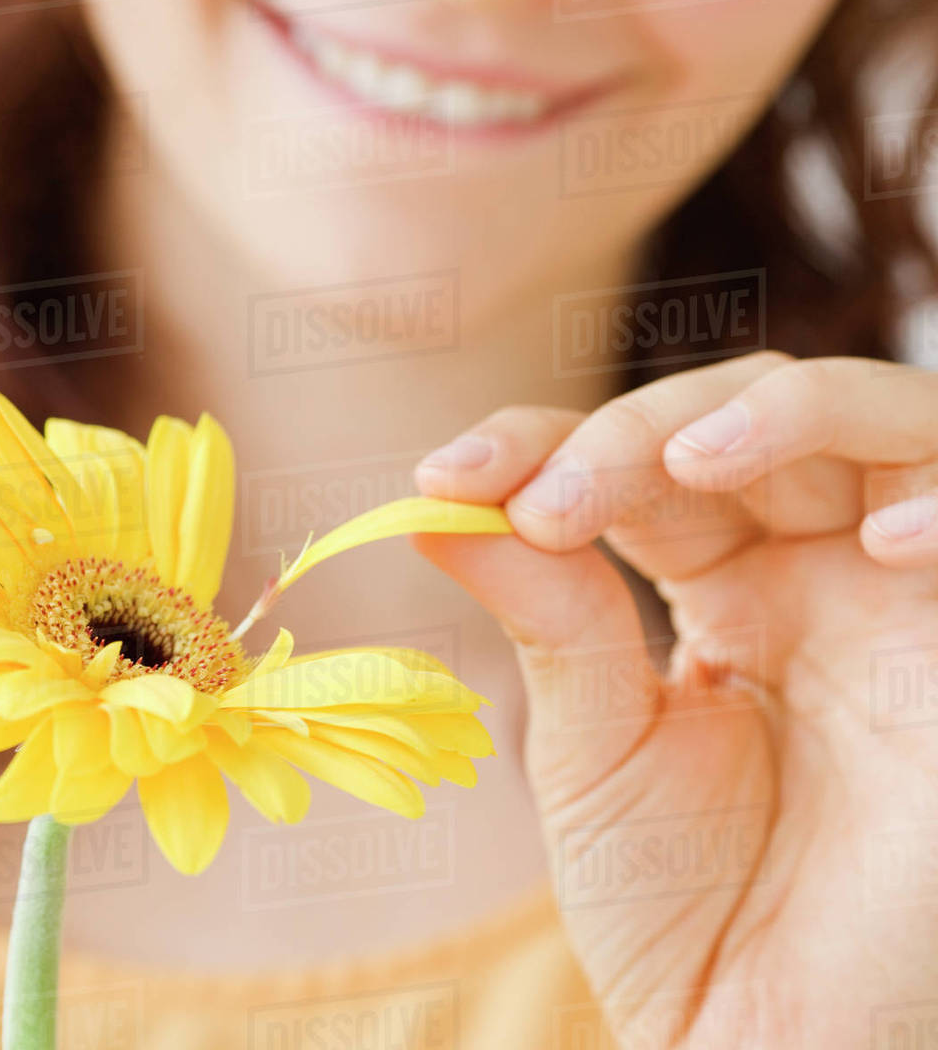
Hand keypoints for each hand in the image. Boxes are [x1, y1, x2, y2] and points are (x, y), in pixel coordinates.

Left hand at [412, 352, 937, 1048]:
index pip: (637, 461)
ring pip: (878, 423)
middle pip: (746, 416)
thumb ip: (544, 615)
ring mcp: (903, 596)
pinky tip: (880, 547)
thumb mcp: (593, 744)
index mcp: (722, 583)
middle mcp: (816, 568)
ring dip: (781, 417)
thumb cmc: (684, 913)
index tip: (441, 482)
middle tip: (545, 505)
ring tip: (685, 465)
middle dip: (636, 435)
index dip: (541, 444)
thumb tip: (438, 509)